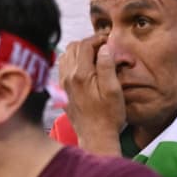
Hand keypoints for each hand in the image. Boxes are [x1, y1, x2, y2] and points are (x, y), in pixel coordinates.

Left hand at [58, 34, 124, 155]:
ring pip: (66, 55)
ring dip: (80, 51)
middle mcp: (68, 77)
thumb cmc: (108, 116)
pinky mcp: (63, 90)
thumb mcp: (114, 90)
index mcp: (81, 75)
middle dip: (88, 43)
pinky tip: (85, 68)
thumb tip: (104, 47)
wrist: (96, 136)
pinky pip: (64, 66)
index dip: (97, 39)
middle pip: (74, 47)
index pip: (85, 45)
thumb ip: (107, 66)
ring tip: (94, 57)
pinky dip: (73, 61)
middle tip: (103, 48)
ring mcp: (63, 84)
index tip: (108, 41)